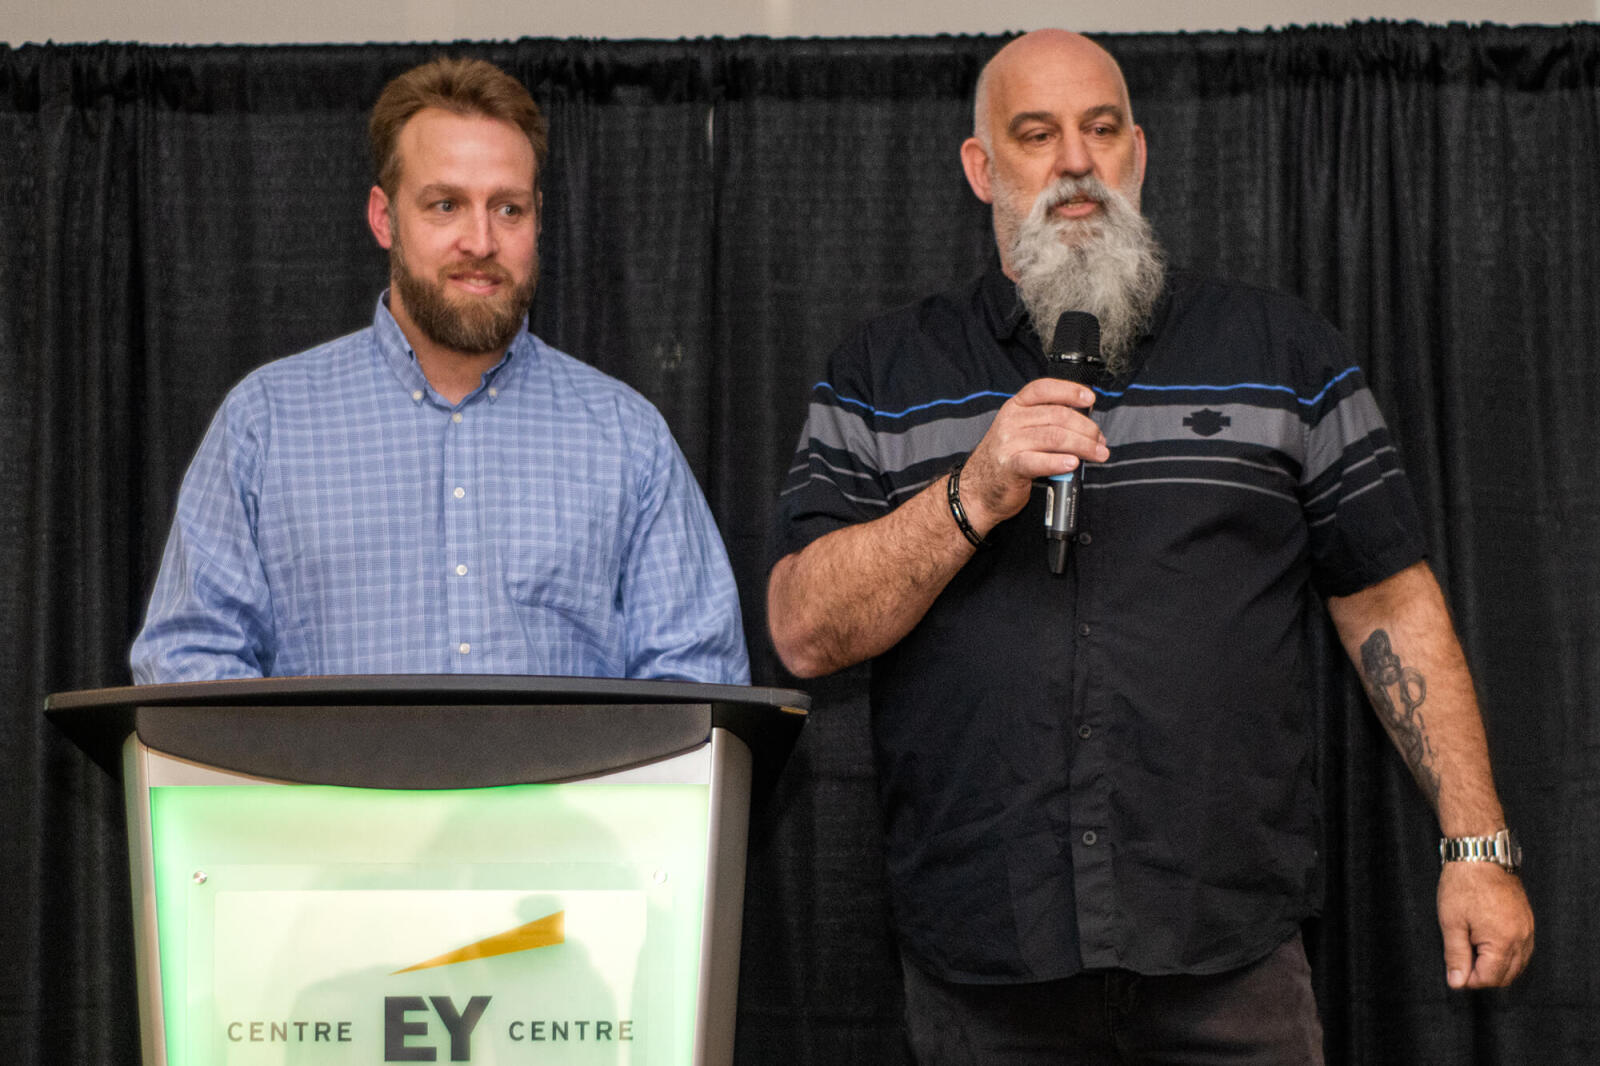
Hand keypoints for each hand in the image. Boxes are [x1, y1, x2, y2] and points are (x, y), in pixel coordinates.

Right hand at [959, 378, 1107, 531]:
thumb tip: (1086, 423)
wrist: (978, 488)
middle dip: (1086, 428)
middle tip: (1099, 441)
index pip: (1044, 389)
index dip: (1070, 391)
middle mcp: (1011, 421)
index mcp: (1015, 407)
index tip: (1089, 399)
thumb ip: (1047, 422)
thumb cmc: (1007, 459)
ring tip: (1098, 454)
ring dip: (1082, 446)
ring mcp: (1008, 443)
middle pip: (1057, 416)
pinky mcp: (1010, 466)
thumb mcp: (1021, 431)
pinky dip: (1059, 462)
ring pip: (1055, 437)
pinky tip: (1072, 464)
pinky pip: (1039, 461)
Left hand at [1437, 861, 1533, 987]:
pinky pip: (1523, 949)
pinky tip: (1489, 947)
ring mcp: (1528, 929)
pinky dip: (1508, 955)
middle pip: (1507, 975)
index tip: (1455, 971)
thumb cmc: (1463, 886)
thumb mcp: (1451, 923)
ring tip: (1472, 953)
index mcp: (1503, 941)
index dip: (1470, 980)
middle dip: (1484, 976)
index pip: (1490, 978)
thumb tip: (1457, 983)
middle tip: (1462, 964)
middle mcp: (1522, 938)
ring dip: (1497, 967)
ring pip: (1518, 964)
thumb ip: (1456, 955)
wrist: (1480, 855)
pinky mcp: (1528, 921)